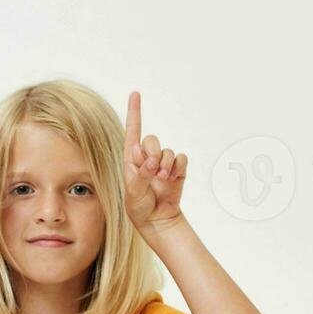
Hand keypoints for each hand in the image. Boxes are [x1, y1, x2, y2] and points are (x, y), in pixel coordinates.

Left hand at [123, 91, 187, 232]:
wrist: (158, 219)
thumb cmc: (139, 207)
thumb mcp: (133, 193)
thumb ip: (140, 175)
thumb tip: (150, 160)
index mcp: (131, 160)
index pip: (132, 132)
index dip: (134, 112)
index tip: (135, 93)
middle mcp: (147, 157)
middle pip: (151, 140)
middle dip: (152, 154)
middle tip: (152, 170)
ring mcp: (163, 163)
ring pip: (167, 150)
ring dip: (165, 165)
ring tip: (162, 179)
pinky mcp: (178, 168)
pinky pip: (181, 158)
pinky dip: (178, 167)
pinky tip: (172, 179)